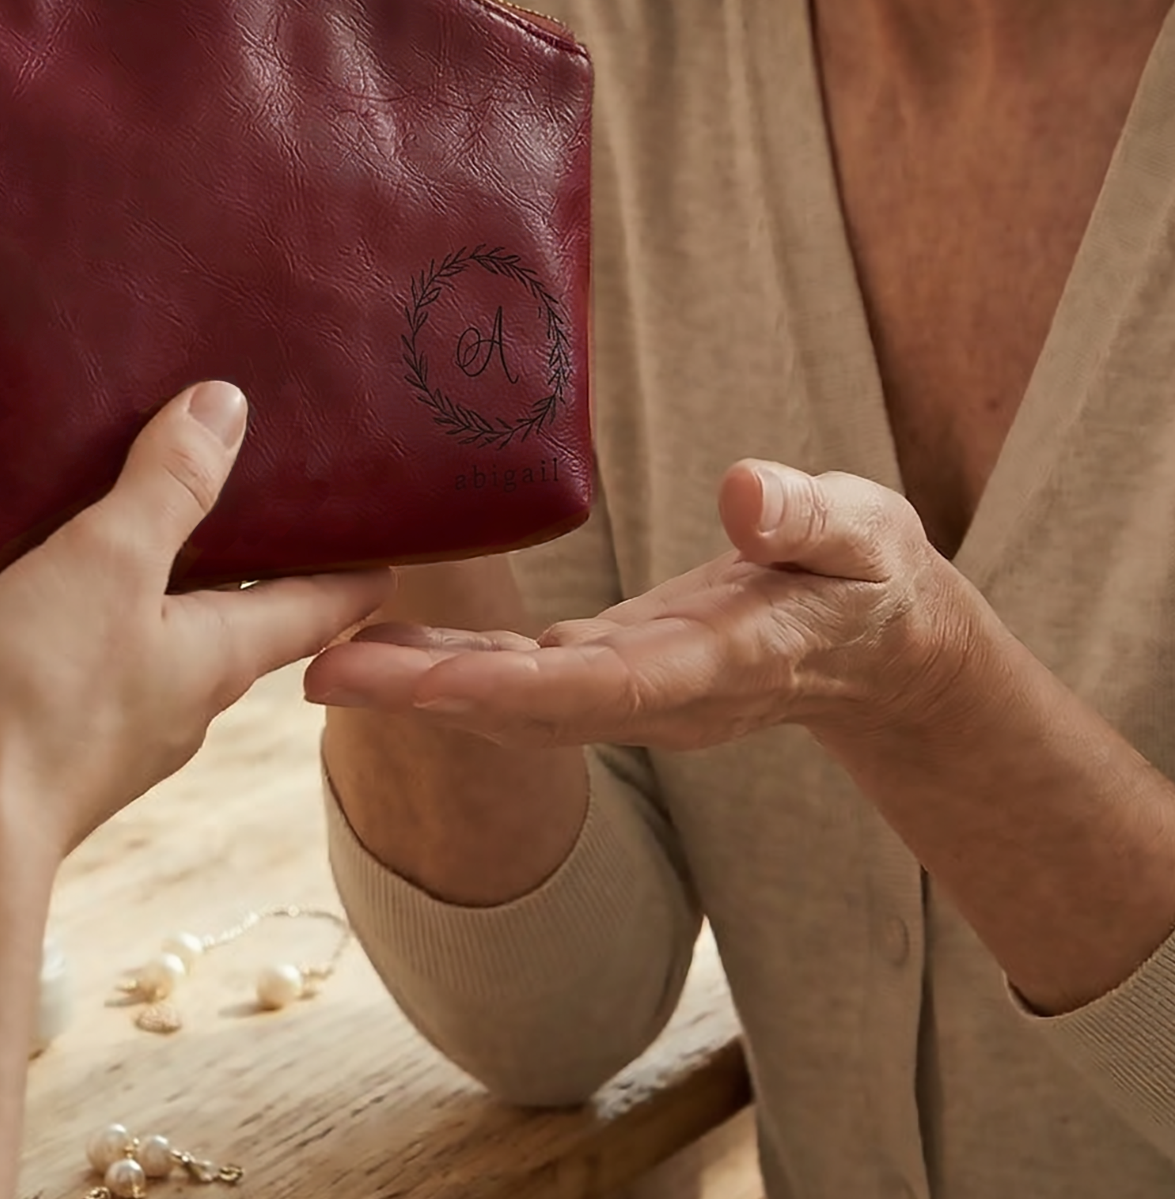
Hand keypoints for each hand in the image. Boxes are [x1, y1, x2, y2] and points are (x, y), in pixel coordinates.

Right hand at [0, 383, 393, 861]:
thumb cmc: (43, 696)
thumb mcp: (113, 562)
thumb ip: (168, 484)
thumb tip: (229, 405)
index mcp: (213, 657)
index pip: (315, 607)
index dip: (354, 568)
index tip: (388, 533)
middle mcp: (158, 694)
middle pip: (206, 612)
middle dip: (214, 550)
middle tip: (214, 471)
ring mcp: (74, 718)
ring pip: (90, 623)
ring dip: (86, 571)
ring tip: (72, 487)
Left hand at [305, 460, 972, 749]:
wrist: (881, 644)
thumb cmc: (869, 578)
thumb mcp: (861, 535)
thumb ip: (807, 521)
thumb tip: (745, 492)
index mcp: (716, 665)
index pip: (598, 686)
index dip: (505, 686)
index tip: (420, 678)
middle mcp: (656, 694)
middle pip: (524, 706)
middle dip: (423, 695)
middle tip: (316, 672)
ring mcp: (627, 690)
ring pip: (506, 698)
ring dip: (414, 682)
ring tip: (317, 656)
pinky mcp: (609, 669)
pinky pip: (514, 674)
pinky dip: (446, 662)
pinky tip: (381, 638)